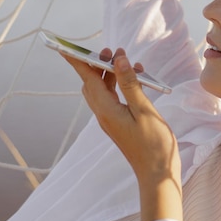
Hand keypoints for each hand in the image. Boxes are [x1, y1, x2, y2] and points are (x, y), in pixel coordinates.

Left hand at [62, 48, 182, 220]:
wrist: (156, 173)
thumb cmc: (154, 145)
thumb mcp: (144, 111)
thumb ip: (131, 85)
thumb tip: (119, 60)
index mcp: (106, 110)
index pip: (88, 79)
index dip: (76, 61)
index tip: (64, 46)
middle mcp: (103, 114)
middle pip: (92, 82)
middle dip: (98, 63)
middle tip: (113, 50)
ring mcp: (110, 119)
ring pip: (103, 90)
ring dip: (112, 74)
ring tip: (128, 61)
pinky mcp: (118, 122)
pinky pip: (113, 98)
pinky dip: (120, 85)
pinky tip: (137, 79)